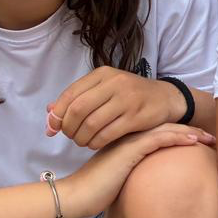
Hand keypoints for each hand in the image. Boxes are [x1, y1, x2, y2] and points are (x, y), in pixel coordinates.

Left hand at [47, 66, 185, 148]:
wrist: (166, 98)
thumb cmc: (130, 96)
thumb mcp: (105, 89)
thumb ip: (78, 99)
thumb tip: (50, 113)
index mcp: (103, 74)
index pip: (70, 94)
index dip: (57, 114)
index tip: (52, 129)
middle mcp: (115, 83)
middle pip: (78, 109)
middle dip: (68, 127)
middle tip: (70, 136)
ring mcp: (127, 100)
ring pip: (92, 124)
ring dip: (81, 138)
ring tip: (83, 141)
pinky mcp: (137, 117)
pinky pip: (107, 134)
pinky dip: (96, 143)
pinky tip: (95, 143)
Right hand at [55, 123, 214, 217]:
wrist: (74, 197)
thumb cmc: (94, 194)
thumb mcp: (119, 182)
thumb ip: (134, 177)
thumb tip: (152, 189)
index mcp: (128, 144)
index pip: (160, 134)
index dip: (182, 135)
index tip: (201, 142)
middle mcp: (130, 139)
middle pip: (168, 128)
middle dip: (192, 131)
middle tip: (213, 136)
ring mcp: (129, 142)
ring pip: (167, 130)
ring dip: (192, 132)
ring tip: (211, 137)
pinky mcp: (129, 150)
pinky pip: (159, 139)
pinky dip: (178, 137)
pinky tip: (194, 141)